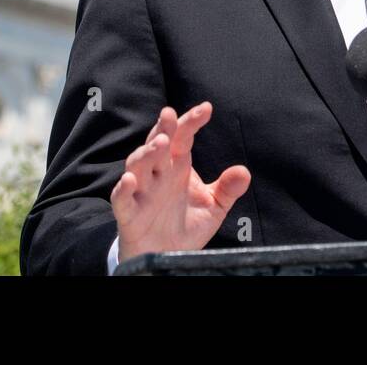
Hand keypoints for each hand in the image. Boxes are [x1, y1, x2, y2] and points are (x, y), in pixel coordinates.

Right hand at [111, 102, 251, 262]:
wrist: (166, 256)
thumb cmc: (187, 225)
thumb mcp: (214, 207)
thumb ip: (227, 189)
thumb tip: (244, 172)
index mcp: (177, 166)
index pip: (182, 137)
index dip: (191, 122)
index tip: (206, 108)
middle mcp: (158, 174)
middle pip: (157, 145)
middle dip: (163, 129)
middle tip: (169, 114)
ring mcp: (142, 192)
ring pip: (137, 166)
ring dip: (146, 154)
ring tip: (160, 143)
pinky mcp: (129, 214)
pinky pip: (122, 200)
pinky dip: (122, 190)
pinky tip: (129, 181)